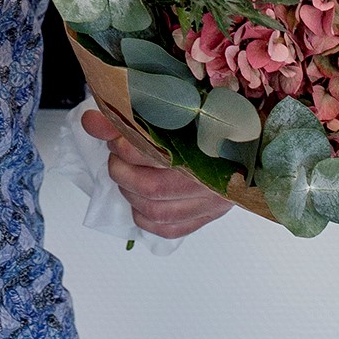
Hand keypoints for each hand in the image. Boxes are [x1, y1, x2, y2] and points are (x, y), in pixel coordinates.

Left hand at [79, 107, 232, 238]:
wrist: (248, 135)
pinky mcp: (209, 215)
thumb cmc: (208, 118)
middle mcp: (212, 178)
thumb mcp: (173, 109)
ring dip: (130, 194)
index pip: (156, 152)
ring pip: (158, 211)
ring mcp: (212, 201)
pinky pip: (171, 229)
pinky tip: (139, 203)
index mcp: (209, 142)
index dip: (126, 146)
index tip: (114, 136)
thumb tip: (89, 122)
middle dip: (122, 171)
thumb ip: (127, 115)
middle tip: (116, 155)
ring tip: (125, 175)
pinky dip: (146, 218)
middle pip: (152, 187)